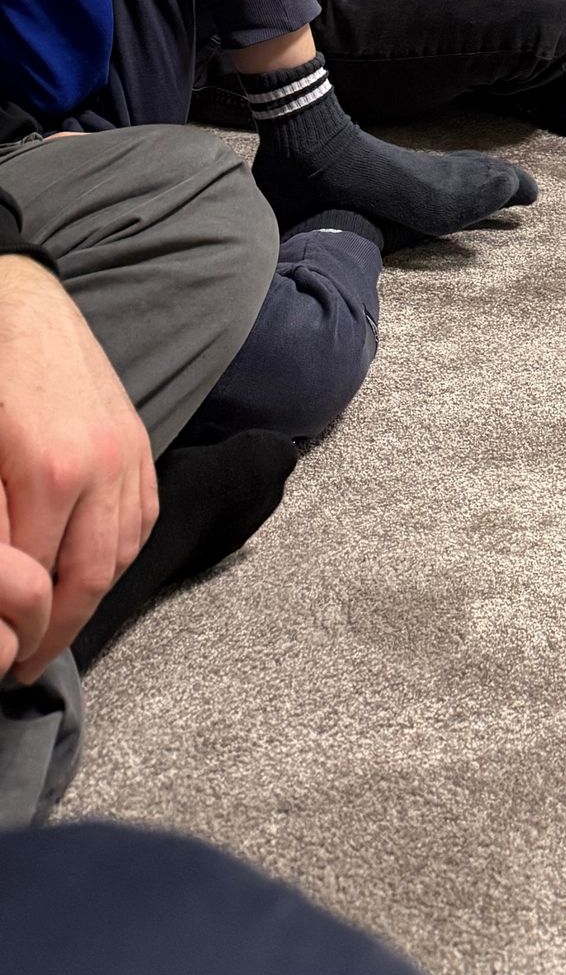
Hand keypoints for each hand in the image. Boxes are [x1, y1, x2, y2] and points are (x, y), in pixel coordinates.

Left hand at [0, 252, 156, 682]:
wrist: (26, 312)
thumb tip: (1, 583)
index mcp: (52, 472)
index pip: (43, 581)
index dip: (25, 630)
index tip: (10, 662)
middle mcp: (103, 469)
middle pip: (90, 578)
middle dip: (60, 630)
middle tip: (30, 662)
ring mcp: (130, 456)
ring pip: (121, 553)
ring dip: (91, 596)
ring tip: (57, 625)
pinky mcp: (142, 445)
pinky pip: (142, 519)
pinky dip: (119, 555)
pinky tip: (91, 571)